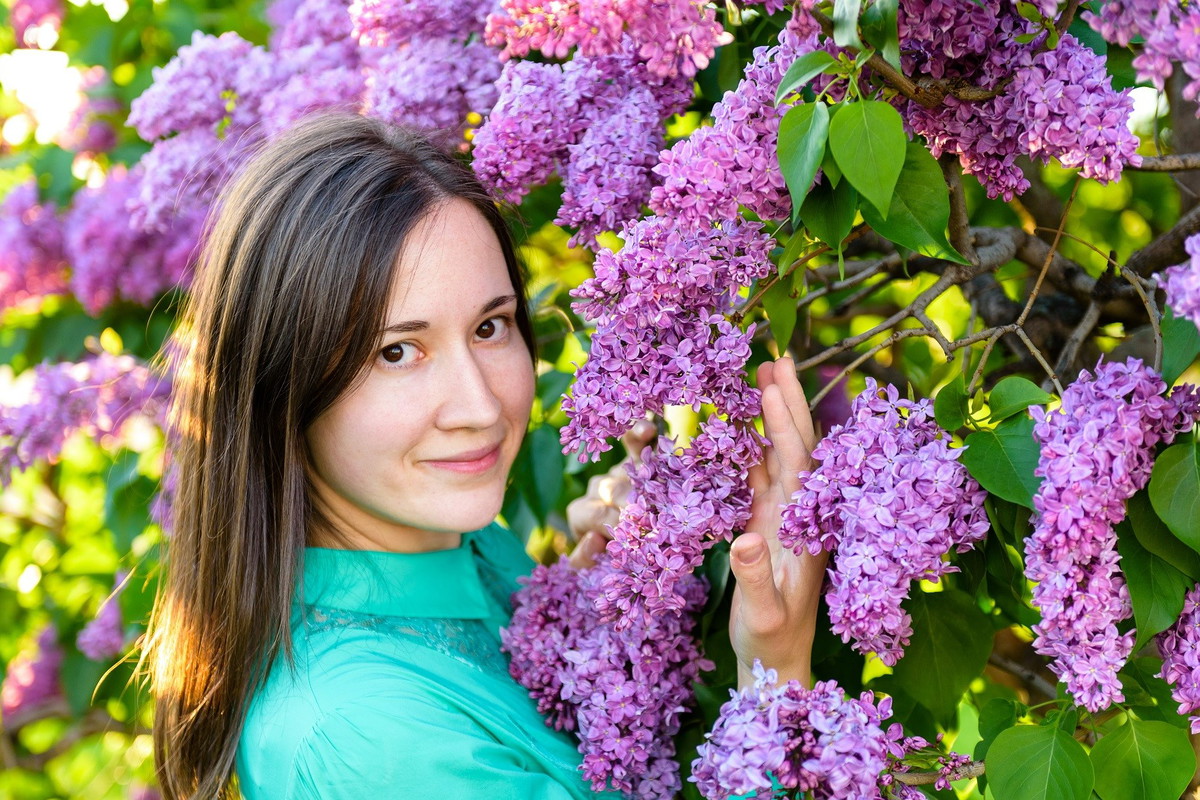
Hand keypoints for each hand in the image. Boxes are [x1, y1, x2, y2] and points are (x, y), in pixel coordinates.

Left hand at [566, 419, 655, 568]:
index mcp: (581, 513)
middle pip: (614, 492)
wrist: (640, 544)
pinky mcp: (637, 458)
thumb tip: (594, 541)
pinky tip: (648, 430)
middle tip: (654, 519)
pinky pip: (635, 442)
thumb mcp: (595, 566)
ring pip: (628, 471)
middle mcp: (597, 488)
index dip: (620, 526)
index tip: (640, 539)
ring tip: (661, 496)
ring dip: (646, 483)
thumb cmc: (618, 557)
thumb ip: (585, 560)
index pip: (599, 515)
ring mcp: (616, 471)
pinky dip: (640, 434)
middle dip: (636, 507)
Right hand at [729, 357, 827, 688]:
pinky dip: (754, 446)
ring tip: (761, 377)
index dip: (785, 423)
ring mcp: (783, 518)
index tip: (773, 385)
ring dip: (772, 417)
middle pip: (795, 447)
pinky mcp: (766, 525)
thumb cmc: (771, 642)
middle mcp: (799, 515)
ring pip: (779, 455)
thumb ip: (755, 577)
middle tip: (775, 358)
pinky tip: (744, 427)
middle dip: (787, 403)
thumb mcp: (762, 615)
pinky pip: (761, 476)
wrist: (776, 664)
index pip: (796, 464)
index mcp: (804, 528)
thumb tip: (744, 537)